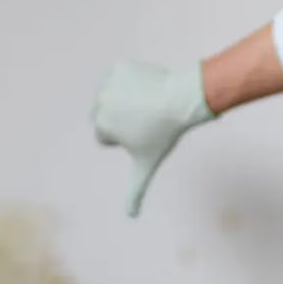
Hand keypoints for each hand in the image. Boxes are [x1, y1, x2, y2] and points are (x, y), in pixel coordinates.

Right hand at [92, 60, 213, 216]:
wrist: (183, 100)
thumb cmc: (164, 136)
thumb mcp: (147, 165)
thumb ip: (134, 191)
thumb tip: (131, 216)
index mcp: (101, 125)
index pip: (106, 136)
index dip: (127, 137)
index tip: (144, 133)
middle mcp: (99, 102)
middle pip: (105, 115)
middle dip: (122, 118)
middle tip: (146, 119)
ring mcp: (108, 82)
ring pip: (111, 96)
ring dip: (124, 99)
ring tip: (146, 104)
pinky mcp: (119, 66)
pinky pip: (119, 77)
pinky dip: (129, 81)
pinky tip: (144, 88)